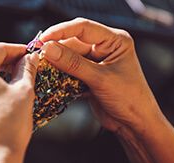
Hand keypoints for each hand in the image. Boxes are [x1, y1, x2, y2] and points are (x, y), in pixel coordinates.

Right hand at [40, 18, 162, 134]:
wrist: (135, 124)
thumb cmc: (130, 99)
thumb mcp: (101, 79)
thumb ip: (74, 64)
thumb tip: (49, 49)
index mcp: (115, 41)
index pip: (84, 28)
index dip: (61, 31)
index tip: (44, 39)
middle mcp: (105, 48)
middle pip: (74, 42)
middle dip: (56, 49)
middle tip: (38, 56)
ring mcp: (96, 63)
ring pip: (69, 57)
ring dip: (56, 64)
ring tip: (42, 68)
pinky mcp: (89, 77)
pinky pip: (70, 71)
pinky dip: (61, 75)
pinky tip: (51, 79)